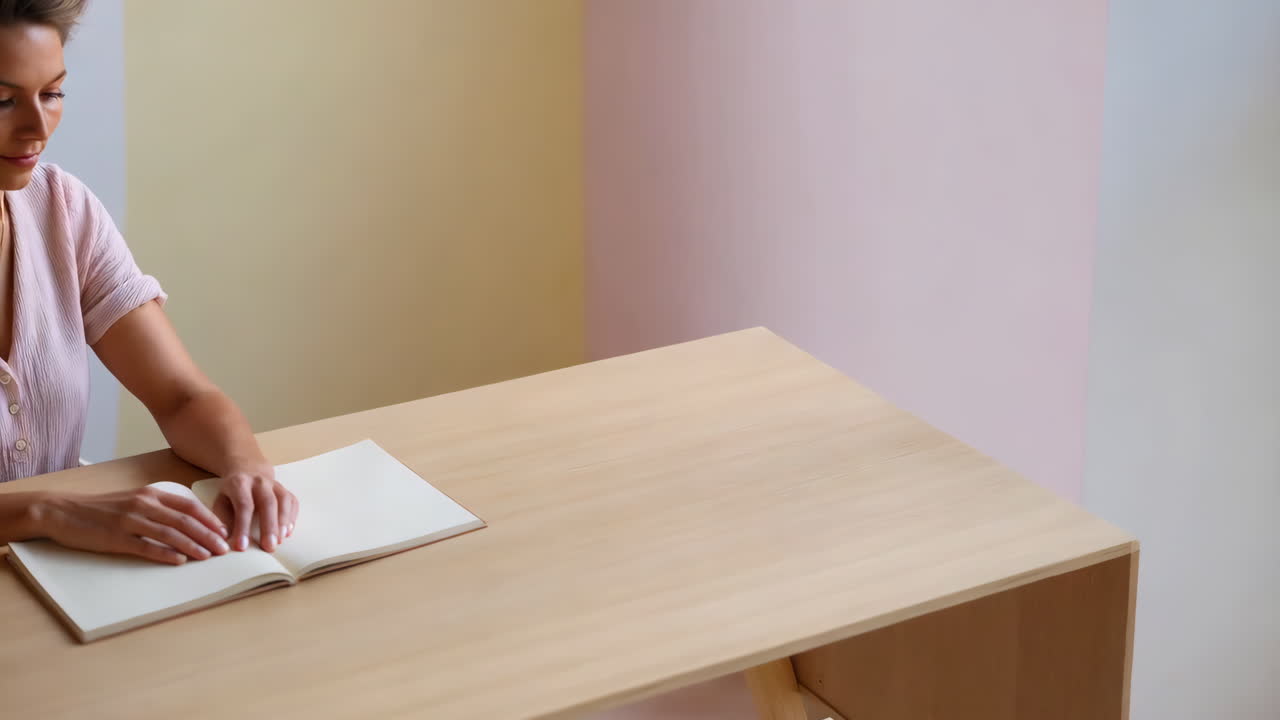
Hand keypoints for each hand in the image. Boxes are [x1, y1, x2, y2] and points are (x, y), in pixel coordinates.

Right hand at [36, 487, 230, 564]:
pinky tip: (179, 561)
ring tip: (208, 557)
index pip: (188, 506)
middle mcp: (143, 504)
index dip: (209, 519)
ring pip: (170, 534)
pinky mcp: (116, 538)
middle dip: (208, 535)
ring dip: (192, 546)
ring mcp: (130, 521)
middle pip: (184, 521)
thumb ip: (158, 508)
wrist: (63, 511)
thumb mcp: (133, 500)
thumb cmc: (101, 508)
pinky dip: (165, 554)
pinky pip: (146, 546)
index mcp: (150, 494)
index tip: (224, 531)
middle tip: (224, 549)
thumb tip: (186, 522)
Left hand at [210, 466, 297, 552]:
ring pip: (283, 501)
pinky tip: (287, 532)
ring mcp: (275, 484)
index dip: (243, 526)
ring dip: (283, 522)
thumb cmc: (232, 492)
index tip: (241, 547)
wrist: (248, 469)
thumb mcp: (221, 500)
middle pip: (268, 502)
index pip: (244, 505)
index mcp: (240, 483)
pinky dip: (292, 517)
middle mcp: (260, 481)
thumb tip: (225, 539)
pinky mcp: (285, 489)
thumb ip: (222, 518)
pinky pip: (292, 502)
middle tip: (269, 547)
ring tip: (280, 540)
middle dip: (269, 526)